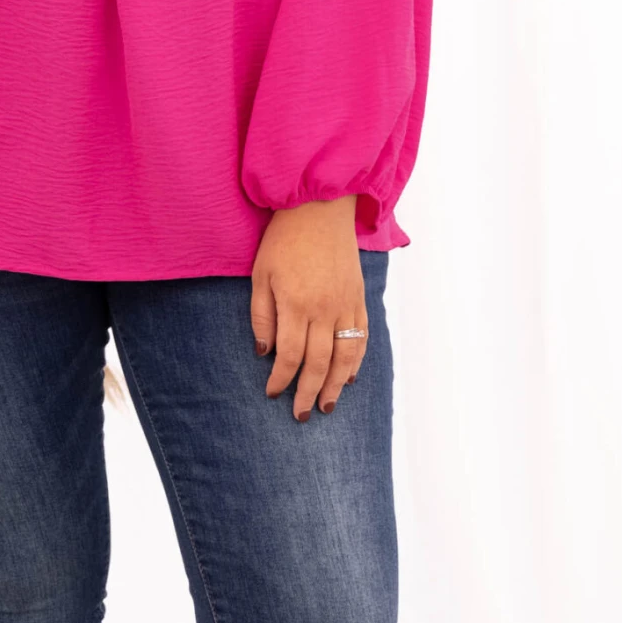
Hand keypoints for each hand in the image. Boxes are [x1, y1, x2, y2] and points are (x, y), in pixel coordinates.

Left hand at [250, 198, 366, 420]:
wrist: (319, 207)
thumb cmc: (283, 240)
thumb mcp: (260, 275)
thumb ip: (262, 316)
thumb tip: (264, 352)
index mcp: (296, 304)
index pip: (289, 355)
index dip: (281, 379)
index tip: (273, 394)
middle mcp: (324, 309)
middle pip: (319, 363)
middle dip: (309, 392)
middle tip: (301, 415)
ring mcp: (346, 304)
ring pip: (345, 356)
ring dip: (337, 385)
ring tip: (328, 405)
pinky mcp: (359, 297)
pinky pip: (361, 337)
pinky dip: (356, 360)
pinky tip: (350, 376)